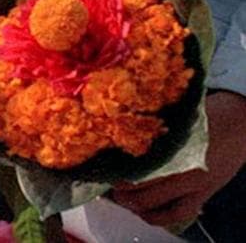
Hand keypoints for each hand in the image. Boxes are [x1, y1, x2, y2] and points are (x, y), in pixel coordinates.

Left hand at [111, 91, 245, 226]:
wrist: (241, 122)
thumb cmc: (205, 114)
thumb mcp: (174, 115)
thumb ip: (151, 127)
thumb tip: (118, 127)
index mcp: (168, 142)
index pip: (130, 159)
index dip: (111, 165)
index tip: (99, 163)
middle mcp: (178, 164)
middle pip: (135, 183)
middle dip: (116, 186)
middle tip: (106, 181)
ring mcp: (191, 182)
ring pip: (151, 201)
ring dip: (131, 202)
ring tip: (121, 196)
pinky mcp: (203, 193)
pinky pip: (177, 213)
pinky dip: (158, 217)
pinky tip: (145, 213)